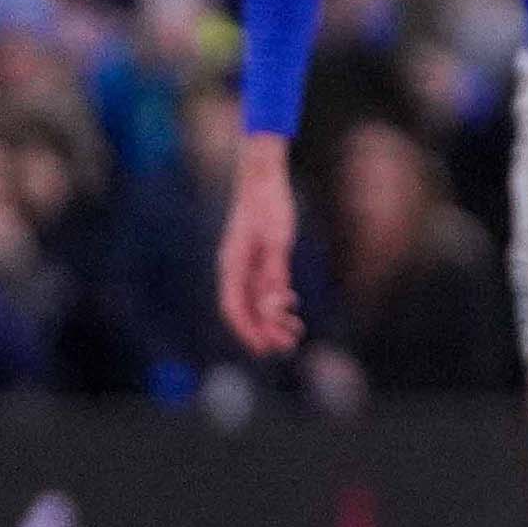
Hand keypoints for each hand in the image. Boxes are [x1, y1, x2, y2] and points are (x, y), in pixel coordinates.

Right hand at [218, 138, 304, 355]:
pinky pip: (263, 287)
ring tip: (295, 332)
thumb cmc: (269, 205)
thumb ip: (274, 271)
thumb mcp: (276, 239)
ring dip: (273, 318)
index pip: (235, 308)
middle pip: (246, 309)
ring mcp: (245, 263)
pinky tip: (290, 306)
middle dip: (265, 330)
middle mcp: (235, 268)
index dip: (248, 331)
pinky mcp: (258, 257)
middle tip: (288, 346)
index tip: (265, 349)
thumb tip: (276, 303)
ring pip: (256, 300)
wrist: (263, 178)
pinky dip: (276, 301)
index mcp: (232, 265)